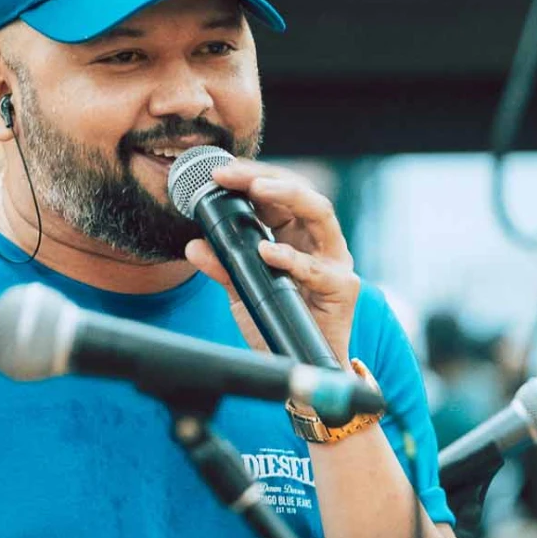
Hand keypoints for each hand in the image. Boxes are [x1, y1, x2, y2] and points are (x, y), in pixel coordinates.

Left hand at [183, 159, 360, 362]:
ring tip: (257, 189)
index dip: (249, 178)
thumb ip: (222, 266)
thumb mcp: (242, 290)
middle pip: (298, 193)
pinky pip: (317, 268)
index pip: (275, 195)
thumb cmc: (278, 322)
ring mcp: (334, 261)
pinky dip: (291, 258)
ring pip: (319, 213)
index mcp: (295, 235)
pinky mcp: (342, 288)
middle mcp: (317, 241)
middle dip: (265, 177)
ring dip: (288, 195)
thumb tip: (194, 245)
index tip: (218, 173)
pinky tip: (268, 251)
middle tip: (231, 174)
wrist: (300, 364)